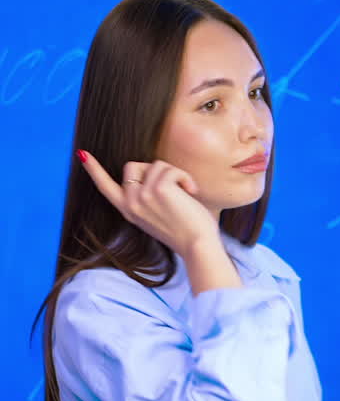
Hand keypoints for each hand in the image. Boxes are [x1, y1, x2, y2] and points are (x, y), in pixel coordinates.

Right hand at [77, 151, 220, 259]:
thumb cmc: (186, 231)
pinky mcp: (157, 189)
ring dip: (174, 175)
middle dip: (154, 170)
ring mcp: (141, 196)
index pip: (105, 187)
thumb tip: (150, 171)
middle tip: (173, 188)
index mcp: (128, 211)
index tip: (82, 154)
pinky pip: (170, 169)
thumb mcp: (157, 215)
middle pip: (133, 165)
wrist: (197, 246)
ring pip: (155, 165)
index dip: (94, 169)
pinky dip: (185, 177)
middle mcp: (130, 203)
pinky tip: (191, 192)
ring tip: (185, 194)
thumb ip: (147, 197)